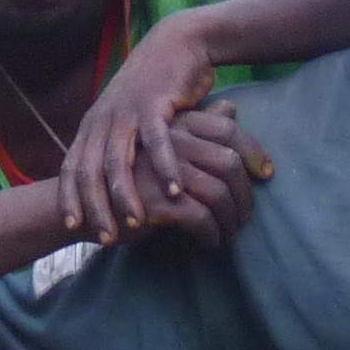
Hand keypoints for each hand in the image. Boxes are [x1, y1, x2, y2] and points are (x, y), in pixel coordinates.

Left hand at [64, 14, 230, 244]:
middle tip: (104, 238)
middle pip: (90, 170)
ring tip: (134, 224)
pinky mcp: (155, 103)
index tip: (71, 227)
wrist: (177, 44)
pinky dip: (164, 168)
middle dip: (94, 207)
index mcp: (93, 125)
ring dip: (125, 195)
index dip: (69, 198)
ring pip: (118, 161)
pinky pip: (157, 142)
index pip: (71, 167)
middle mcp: (103, 119)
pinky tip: (174, 192)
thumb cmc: (155, 89)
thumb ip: (115, 146)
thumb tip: (106, 181)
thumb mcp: (126, 118)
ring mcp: (127, 111)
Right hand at [105, 101, 265, 245]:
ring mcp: (163, 171)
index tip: (266, 175)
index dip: (255, 152)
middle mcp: (171, 142)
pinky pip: (201, 218)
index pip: (229, 130)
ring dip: (231, 219)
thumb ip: (197, 124)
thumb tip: (230, 107)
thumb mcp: (165, 142)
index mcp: (175, 124)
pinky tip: (211, 242)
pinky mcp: (158, 202)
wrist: (82, 205)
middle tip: (247, 216)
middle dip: (246, 193)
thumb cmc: (128, 174)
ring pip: (219, 193)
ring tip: (231, 234)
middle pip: (230, 162)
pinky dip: (212, 233)